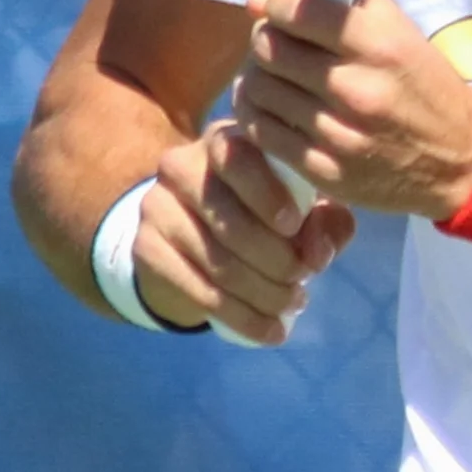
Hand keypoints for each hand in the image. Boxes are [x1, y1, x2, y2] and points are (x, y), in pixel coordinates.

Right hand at [131, 123, 355, 345]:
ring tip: (293, 305)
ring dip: (264, 294)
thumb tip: (319, 253)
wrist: (194, 238)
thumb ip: (325, 221)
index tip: (294, 226)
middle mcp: (182, 166)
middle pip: (229, 219)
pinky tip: (270, 330)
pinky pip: (198, 290)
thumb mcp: (302, 208)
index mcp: (224, 141)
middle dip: (277, 259)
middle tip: (304, 281)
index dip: (267, 194)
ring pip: (217, 261)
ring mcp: (158, 207)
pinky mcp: (146, 248)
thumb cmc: (264, 212)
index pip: (238, 158)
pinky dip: (241, 316)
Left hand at [231, 0, 471, 220]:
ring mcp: (338, 134)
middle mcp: (356, 89)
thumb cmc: (425, 86)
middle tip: (279, 45)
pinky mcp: (324, 171)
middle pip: (269, 48)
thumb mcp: (399, 31)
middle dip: (267, 39)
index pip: (298, 10)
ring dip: (259, 77)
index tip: (281, 11)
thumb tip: (258, 3)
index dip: (278, 4)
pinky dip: (259, 115)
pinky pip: (262, 132)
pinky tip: (276, 109)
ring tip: (276, 78)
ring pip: (258, 89)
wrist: (458, 161)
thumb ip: (337, 5)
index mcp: (380, 45)